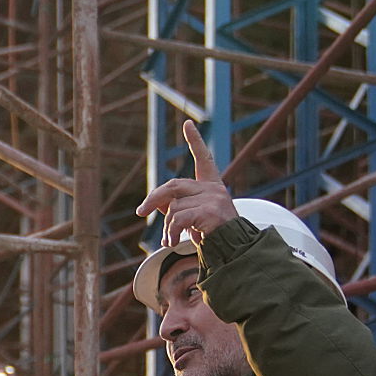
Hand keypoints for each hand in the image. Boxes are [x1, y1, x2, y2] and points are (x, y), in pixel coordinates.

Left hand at [137, 119, 241, 248]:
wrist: (234, 251)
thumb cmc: (213, 235)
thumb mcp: (192, 218)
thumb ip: (175, 206)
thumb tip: (153, 203)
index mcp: (212, 187)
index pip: (204, 159)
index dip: (196, 141)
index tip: (188, 124)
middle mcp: (214, 189)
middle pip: (173, 186)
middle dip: (154, 198)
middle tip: (140, 211)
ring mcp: (213, 199)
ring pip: (173, 207)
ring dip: (167, 226)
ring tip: (170, 240)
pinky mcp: (211, 211)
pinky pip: (178, 218)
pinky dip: (171, 231)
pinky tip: (172, 242)